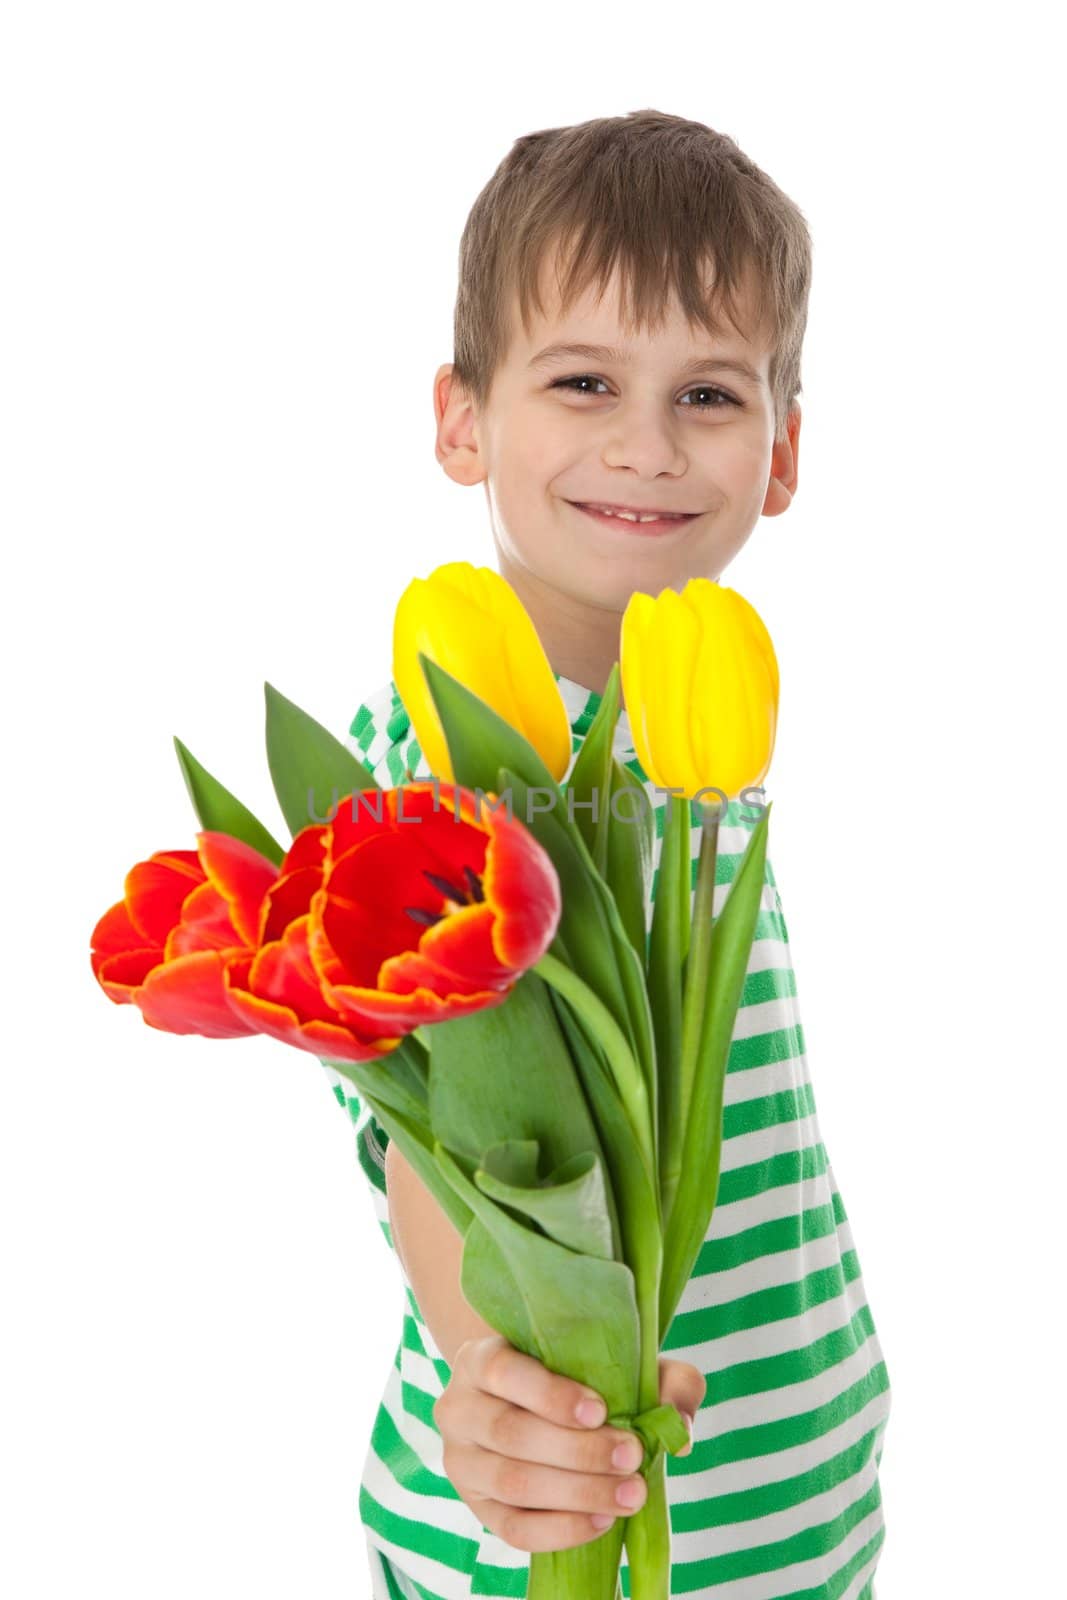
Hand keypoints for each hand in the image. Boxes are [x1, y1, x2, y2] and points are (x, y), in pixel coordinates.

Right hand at [433, 1334, 705, 1554]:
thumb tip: (680, 1425)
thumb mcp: (621, 1361)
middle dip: (578, 1451)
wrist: (533, 1407)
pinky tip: (602, 1521)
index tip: (600, 1410)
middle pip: (511, 1433)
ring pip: (513, 1483)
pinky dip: (561, 1530)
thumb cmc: (579, 1377)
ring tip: (630, 1494)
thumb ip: (663, 1379)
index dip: (550, 1394)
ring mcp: (462, 1461)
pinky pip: (513, 1529)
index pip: (504, 1371)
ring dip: (577, 1493)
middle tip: (631, 1457)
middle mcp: (459, 1407)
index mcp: (481, 1357)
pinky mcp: (477, 1507)